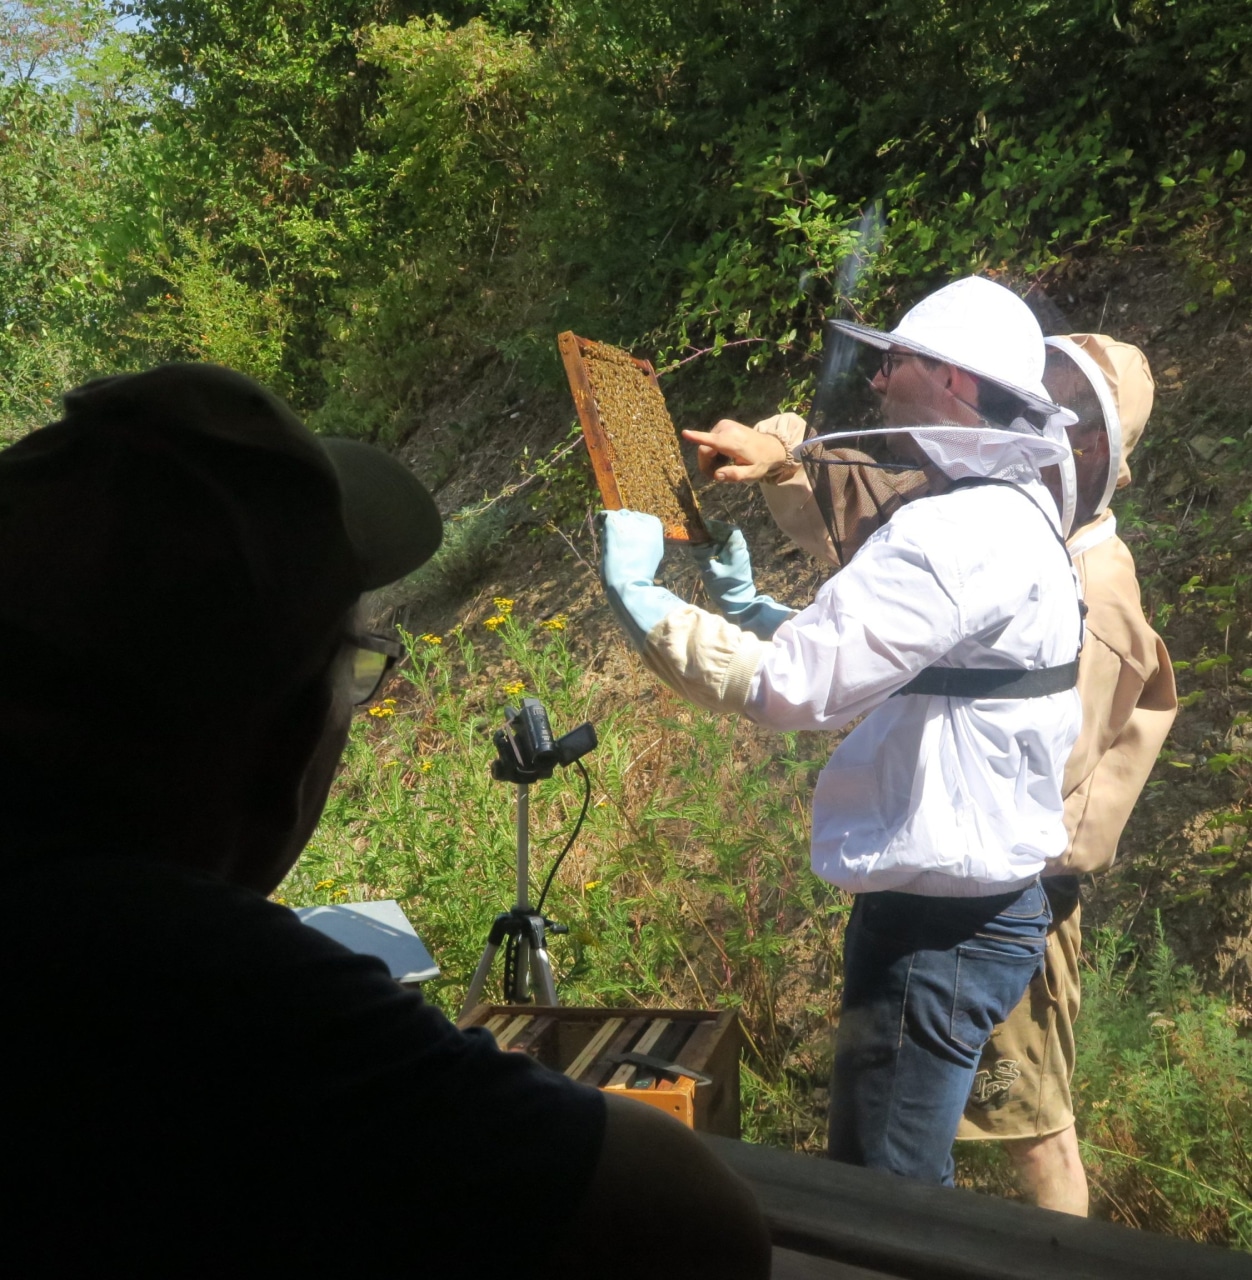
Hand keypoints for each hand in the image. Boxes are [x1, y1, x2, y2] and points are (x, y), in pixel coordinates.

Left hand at [597, 509, 679, 642]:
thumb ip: (647, 537)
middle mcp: (642, 518)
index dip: (633, 529)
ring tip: (611, 543)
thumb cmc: (642, 573)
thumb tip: (636, 532)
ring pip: (616, 516)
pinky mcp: (613, 523)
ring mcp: (627, 519)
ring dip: (613, 527)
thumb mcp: (654, 551)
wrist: (630, 581)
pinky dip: (600, 521)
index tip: (630, 542)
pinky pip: (603, 515)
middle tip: (619, 545)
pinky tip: (598, 528)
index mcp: (655, 524)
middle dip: (623, 527)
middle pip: (628, 516)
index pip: (641, 518)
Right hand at [682, 420, 789, 482]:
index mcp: (733, 442)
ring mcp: (723, 425)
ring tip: (725, 465)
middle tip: (716, 476)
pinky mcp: (722, 424)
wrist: (771, 446)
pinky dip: (713, 450)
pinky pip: (710, 439)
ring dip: (710, 458)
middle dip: (705, 464)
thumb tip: (717, 476)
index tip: (684, 433)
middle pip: (704, 450)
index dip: (697, 437)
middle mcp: (726, 430)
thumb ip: (735, 475)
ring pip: (705, 445)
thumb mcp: (752, 473)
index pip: (712, 441)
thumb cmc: (761, 462)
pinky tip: (725, 456)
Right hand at [689, 519, 795, 640]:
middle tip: (696, 535)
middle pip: (725, 532)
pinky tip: (705, 553)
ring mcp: (738, 554)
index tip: (701, 528)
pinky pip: (723, 548)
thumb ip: (701, 554)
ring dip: (712, 540)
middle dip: (710, 532)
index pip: (727, 528)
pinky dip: (714, 547)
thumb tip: (694, 541)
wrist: (738, 604)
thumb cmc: (725, 588)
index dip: (714, 526)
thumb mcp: (710, 571)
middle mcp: (740, 548)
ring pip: (724, 540)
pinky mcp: (734, 560)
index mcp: (737, 548)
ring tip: (699, 544)